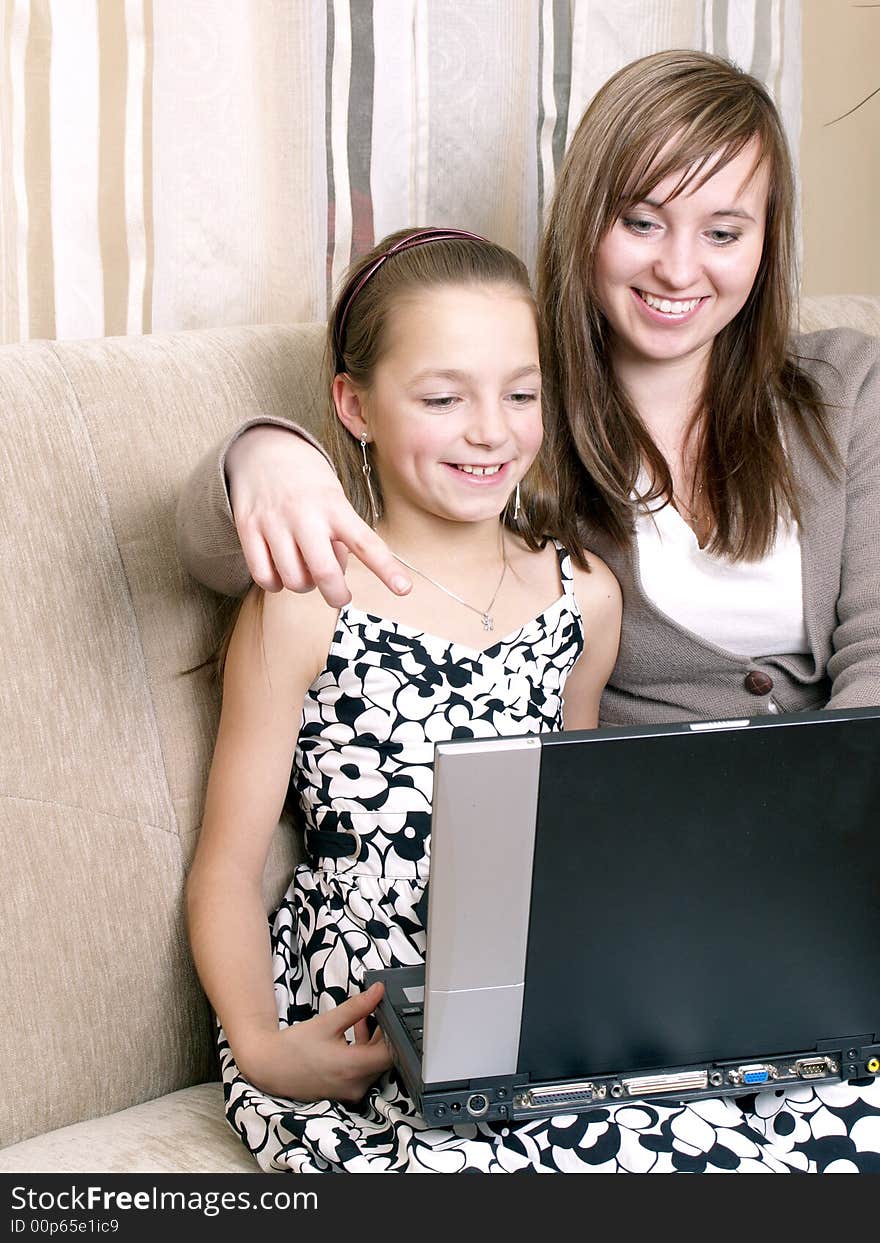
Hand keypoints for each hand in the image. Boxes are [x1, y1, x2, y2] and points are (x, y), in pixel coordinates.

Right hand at [226, 426, 410, 606]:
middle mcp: (305, 514)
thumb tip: (333, 576)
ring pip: (294, 580)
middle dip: (337, 596)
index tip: (404, 589)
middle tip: (340, 598)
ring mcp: (274, 522)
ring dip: (305, 586)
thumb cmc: (308, 482)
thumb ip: (339, 536)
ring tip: (306, 570)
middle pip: (325, 573)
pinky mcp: (248, 529)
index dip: (386, 569)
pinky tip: (281, 571)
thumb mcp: (334, 499)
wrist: (262, 448)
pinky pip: (264, 576)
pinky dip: (276, 583)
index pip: (366, 543)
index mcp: (335, 506)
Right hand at [234, 982, 393, 1103]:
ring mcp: (349, 1091)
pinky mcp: (344, 1092)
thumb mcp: (328, 1022)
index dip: (396, 1033)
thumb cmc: (294, 1046)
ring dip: (373, 1043)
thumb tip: (378, 992)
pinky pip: (363, 1072)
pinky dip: (362, 1054)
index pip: (392, 1054)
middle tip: (379, 1012)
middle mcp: (355, 1085)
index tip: (393, 1016)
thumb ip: (357, 1007)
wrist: (269, 1067)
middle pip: (384, 1060)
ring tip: (363, 1020)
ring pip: (374, 1066)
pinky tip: (354, 1034)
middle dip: (384, 1035)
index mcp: (352, 1068)